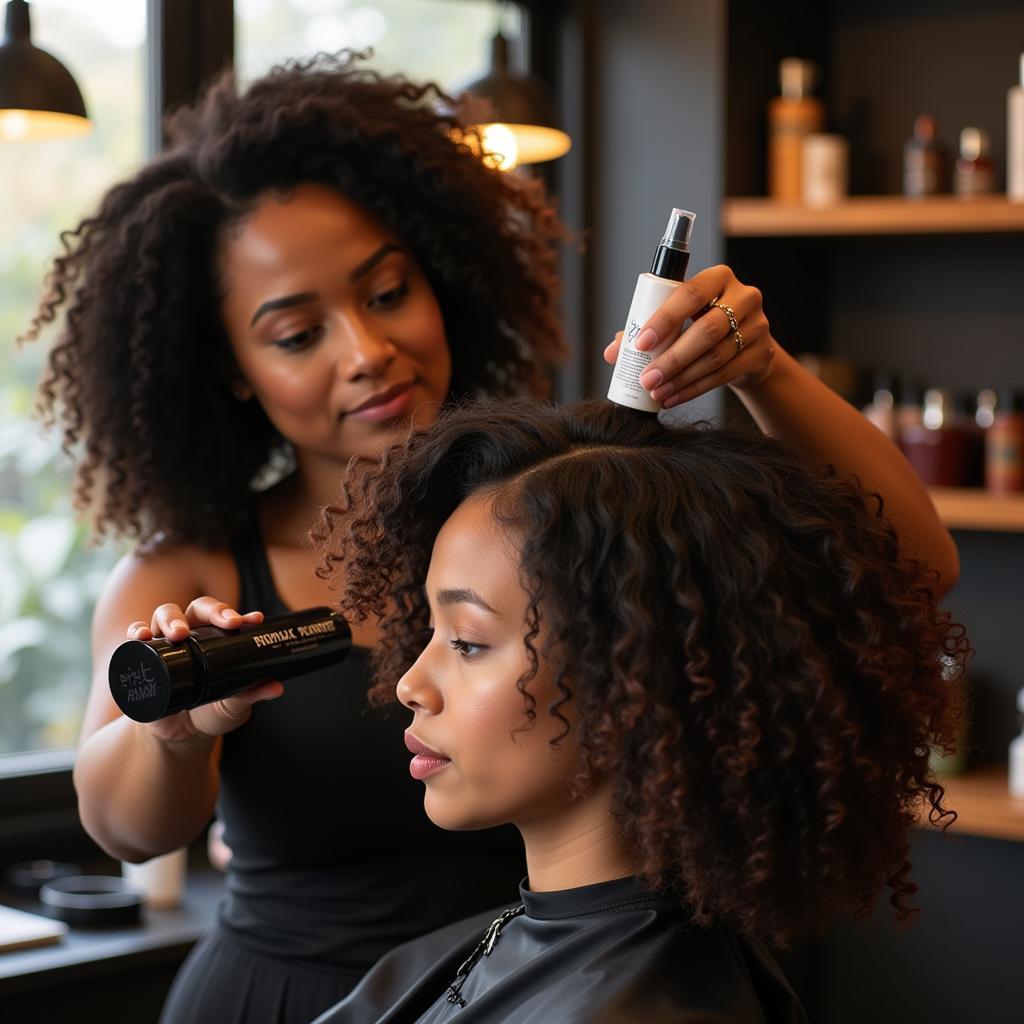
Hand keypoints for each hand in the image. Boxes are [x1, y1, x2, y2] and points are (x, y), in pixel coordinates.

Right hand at [125, 597, 282, 742]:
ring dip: (171, 619)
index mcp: (214, 639)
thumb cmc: (210, 713)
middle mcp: (190, 635)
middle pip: (197, 608)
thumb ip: (252, 694)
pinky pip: (135, 638)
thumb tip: (276, 687)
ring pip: (165, 615)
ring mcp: (165, 644)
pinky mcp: (142, 658)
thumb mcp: (234, 706)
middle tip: (226, 622)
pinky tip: (141, 636)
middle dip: (212, 610)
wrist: (179, 736)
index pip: (225, 617)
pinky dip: (136, 632)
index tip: (254, 620)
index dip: (239, 614)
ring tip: (179, 633)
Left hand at [603, 264, 775, 408]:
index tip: (641, 344)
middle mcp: (744, 296)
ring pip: (716, 356)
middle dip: (672, 358)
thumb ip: (645, 330)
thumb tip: (612, 352)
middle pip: (706, 330)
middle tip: (647, 379)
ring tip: (657, 392)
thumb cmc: (701, 325)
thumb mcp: (678, 320)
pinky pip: (726, 374)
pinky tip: (674, 398)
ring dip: (682, 378)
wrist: (745, 344)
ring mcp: (758, 325)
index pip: (689, 293)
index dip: (664, 319)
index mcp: (718, 277)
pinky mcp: (762, 353)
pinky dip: (695, 389)